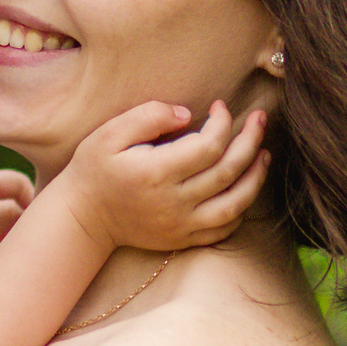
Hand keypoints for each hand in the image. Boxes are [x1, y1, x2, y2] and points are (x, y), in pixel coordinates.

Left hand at [0, 170, 34, 302]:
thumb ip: (3, 212)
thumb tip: (31, 215)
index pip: (15, 182)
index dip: (33, 202)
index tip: (38, 230)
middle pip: (10, 200)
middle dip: (26, 219)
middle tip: (32, 245)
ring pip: (1, 222)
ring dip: (13, 235)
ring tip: (17, 256)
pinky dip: (0, 249)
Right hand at [57, 100, 269, 252]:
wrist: (82, 217)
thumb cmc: (94, 170)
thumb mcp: (108, 134)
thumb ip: (147, 116)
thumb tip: (188, 115)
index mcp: (156, 172)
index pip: (208, 145)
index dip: (223, 122)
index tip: (220, 107)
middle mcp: (173, 201)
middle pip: (228, 171)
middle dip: (250, 141)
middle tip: (260, 120)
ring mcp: (180, 224)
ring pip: (235, 203)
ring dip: (256, 177)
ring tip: (264, 154)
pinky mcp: (182, 239)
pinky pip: (224, 229)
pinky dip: (241, 208)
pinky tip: (244, 188)